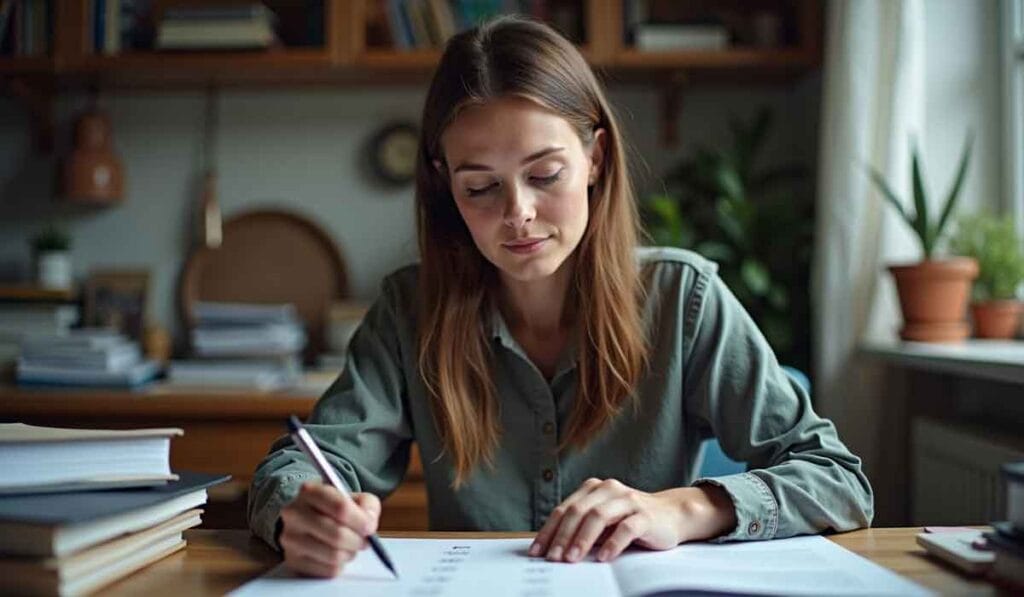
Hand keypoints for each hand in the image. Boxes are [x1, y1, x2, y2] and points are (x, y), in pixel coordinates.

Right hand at [279, 481, 380, 576]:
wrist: (308, 522)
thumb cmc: (335, 509)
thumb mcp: (354, 498)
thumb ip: (367, 505)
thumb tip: (368, 523)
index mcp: (310, 492)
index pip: (340, 508)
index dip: (361, 521)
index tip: (369, 527)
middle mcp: (295, 514)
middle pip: (337, 534)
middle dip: (357, 540)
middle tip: (364, 541)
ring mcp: (290, 539)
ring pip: (334, 555)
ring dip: (349, 554)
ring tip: (349, 547)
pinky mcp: (293, 561)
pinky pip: (328, 570)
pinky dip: (339, 565)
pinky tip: (336, 555)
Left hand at [529, 478, 735, 562]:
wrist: (672, 515)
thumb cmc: (631, 520)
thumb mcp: (603, 522)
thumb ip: (582, 528)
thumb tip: (553, 550)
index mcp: (594, 488)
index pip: (564, 509)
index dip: (548, 530)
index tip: (537, 551)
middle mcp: (609, 489)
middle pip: (578, 511)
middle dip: (562, 536)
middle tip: (552, 558)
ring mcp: (628, 500)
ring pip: (598, 516)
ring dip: (582, 539)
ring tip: (572, 559)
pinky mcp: (645, 515)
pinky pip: (626, 528)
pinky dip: (612, 543)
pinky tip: (603, 558)